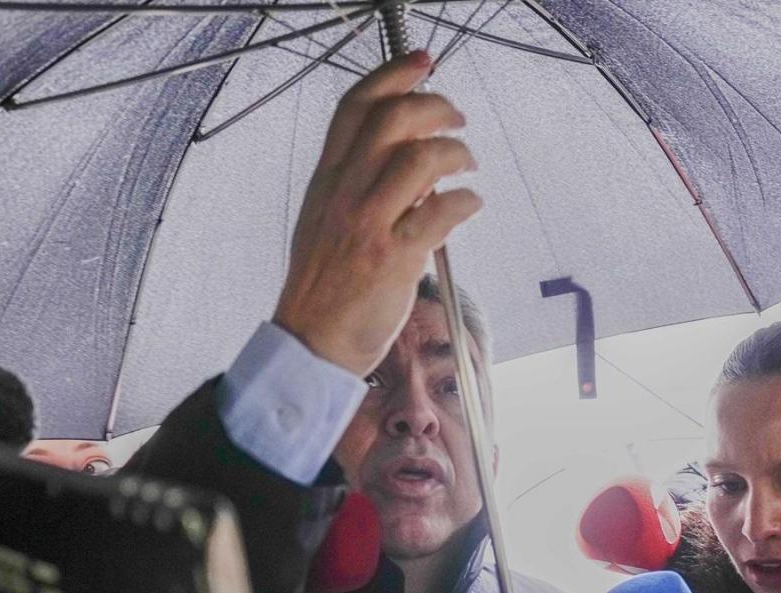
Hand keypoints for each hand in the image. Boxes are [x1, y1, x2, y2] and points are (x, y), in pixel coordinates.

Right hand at [272, 51, 481, 376]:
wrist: (311, 341)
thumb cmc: (324, 285)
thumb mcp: (325, 219)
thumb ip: (360, 183)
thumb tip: (412, 156)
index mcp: (326, 180)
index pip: (355, 106)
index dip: (392, 74)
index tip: (421, 62)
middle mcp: (344, 194)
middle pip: (393, 119)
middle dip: (436, 106)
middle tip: (457, 119)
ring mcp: (368, 224)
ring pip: (421, 159)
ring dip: (457, 153)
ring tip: (467, 166)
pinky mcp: (394, 258)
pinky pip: (442, 212)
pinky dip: (466, 201)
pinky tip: (469, 205)